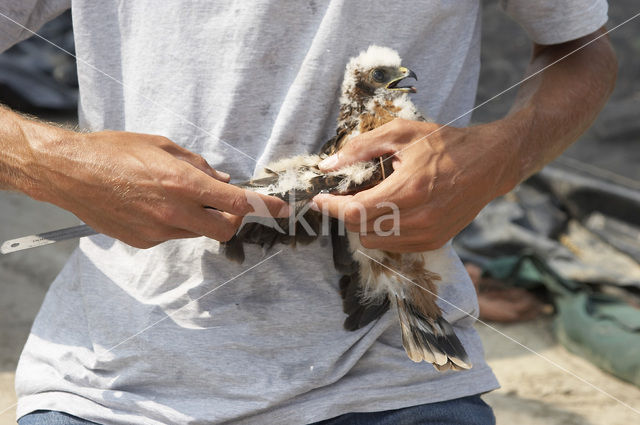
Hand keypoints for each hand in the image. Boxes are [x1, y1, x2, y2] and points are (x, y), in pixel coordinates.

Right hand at [26, 130, 288, 247]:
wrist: (69, 172)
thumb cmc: (114, 150)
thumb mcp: (163, 146)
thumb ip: (199, 165)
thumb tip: (223, 180)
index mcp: (184, 183)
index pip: (238, 202)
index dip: (265, 207)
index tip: (282, 209)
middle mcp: (175, 212)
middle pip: (225, 230)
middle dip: (232, 220)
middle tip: (223, 204)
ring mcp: (158, 231)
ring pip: (197, 233)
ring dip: (199, 218)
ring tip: (172, 195)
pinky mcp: (143, 242)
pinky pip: (172, 235)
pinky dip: (174, 223)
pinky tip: (151, 205)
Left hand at [312, 118, 516, 251]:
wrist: (490, 163)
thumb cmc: (446, 144)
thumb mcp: (402, 133)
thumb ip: (361, 148)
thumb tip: (328, 166)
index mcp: (409, 189)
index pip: (354, 212)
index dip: (331, 207)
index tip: (319, 199)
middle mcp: (419, 218)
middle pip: (361, 229)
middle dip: (347, 213)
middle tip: (347, 194)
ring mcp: (428, 234)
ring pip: (375, 242)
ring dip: (365, 224)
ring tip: (374, 200)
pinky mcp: (435, 242)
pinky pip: (394, 245)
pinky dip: (384, 231)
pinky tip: (392, 210)